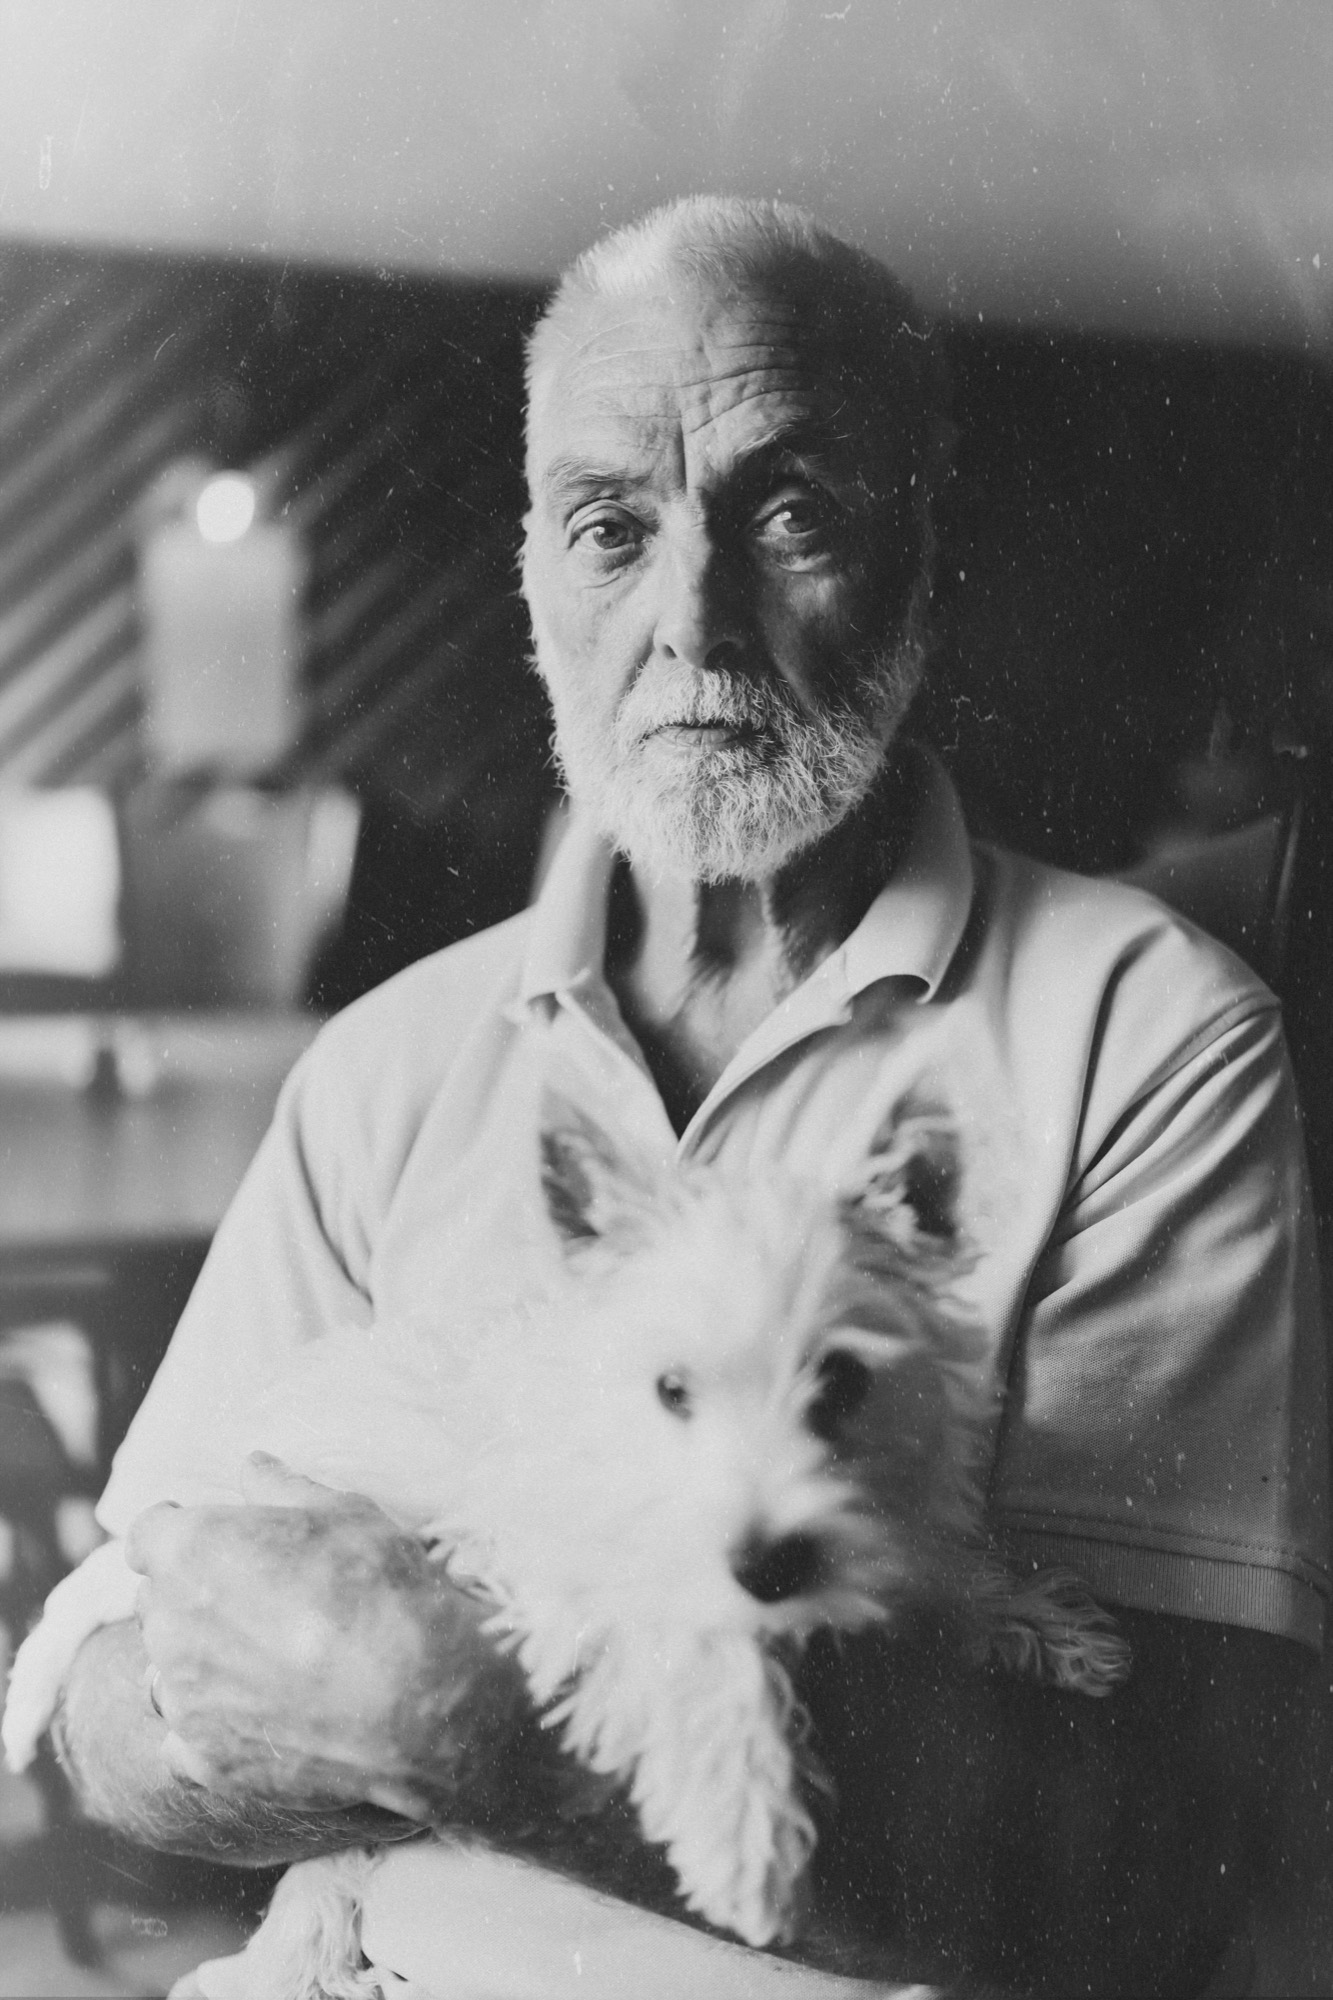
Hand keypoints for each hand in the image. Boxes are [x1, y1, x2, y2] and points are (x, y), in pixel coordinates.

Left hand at [127, 1454, 523, 1818]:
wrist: (412, 1695)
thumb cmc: (377, 1586)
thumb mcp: (342, 1511)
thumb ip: (283, 1487)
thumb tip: (252, 1465)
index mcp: (191, 1550)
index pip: (147, 1533)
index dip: (176, 1531)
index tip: (207, 1537)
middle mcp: (168, 1623)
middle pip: (156, 1602)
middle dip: (191, 1595)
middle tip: (255, 1598)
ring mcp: (181, 1697)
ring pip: (164, 1673)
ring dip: (194, 1663)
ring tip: (258, 1661)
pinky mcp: (203, 1758)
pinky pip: (182, 1741)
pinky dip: (208, 1730)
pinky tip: (257, 1718)